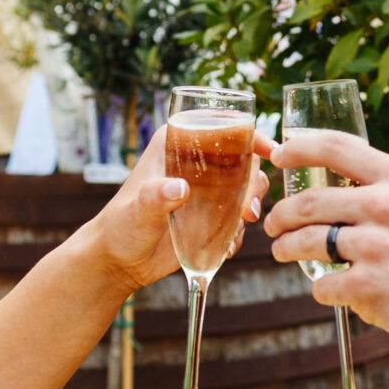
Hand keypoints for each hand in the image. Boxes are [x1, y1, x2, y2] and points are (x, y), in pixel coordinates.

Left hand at [70, 121, 269, 297]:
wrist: (120, 262)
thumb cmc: (120, 227)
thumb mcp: (137, 210)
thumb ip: (155, 196)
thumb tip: (180, 189)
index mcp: (174, 144)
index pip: (218, 126)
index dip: (249, 133)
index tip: (269, 151)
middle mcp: (193, 162)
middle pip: (241, 157)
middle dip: (254, 179)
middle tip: (249, 209)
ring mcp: (205, 189)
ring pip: (245, 185)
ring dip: (251, 203)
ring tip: (244, 224)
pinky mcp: (210, 214)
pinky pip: (238, 215)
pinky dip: (240, 229)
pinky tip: (226, 246)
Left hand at [262, 131, 388, 341]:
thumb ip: (383, 187)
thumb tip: (334, 178)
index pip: (335, 148)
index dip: (298, 148)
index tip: (279, 156)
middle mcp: (383, 207)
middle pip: (308, 203)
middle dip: (281, 215)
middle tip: (274, 224)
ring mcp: (373, 247)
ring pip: (305, 243)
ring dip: (286, 248)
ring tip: (283, 252)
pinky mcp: (366, 287)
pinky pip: (322, 285)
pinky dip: (321, 289)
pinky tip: (330, 289)